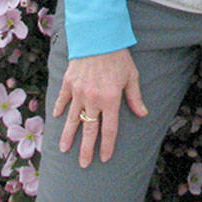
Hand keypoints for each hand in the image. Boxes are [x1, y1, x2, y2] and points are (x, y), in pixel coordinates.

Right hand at [54, 48, 147, 166]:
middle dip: (86, 149)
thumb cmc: (118, 56)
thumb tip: (143, 114)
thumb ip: (135, 97)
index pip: (109, 129)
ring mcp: (78, 92)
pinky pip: (63, 100)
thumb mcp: (131, 76)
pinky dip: (60, 109)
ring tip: (64, 150)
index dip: (107, 146)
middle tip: (83, 164)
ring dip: (68, 136)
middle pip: (89, 130)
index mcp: (110, 99)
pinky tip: (58, 119)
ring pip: (72, 119)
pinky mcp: (68, 83)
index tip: (104, 158)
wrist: (98, 36)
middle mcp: (93, 99)